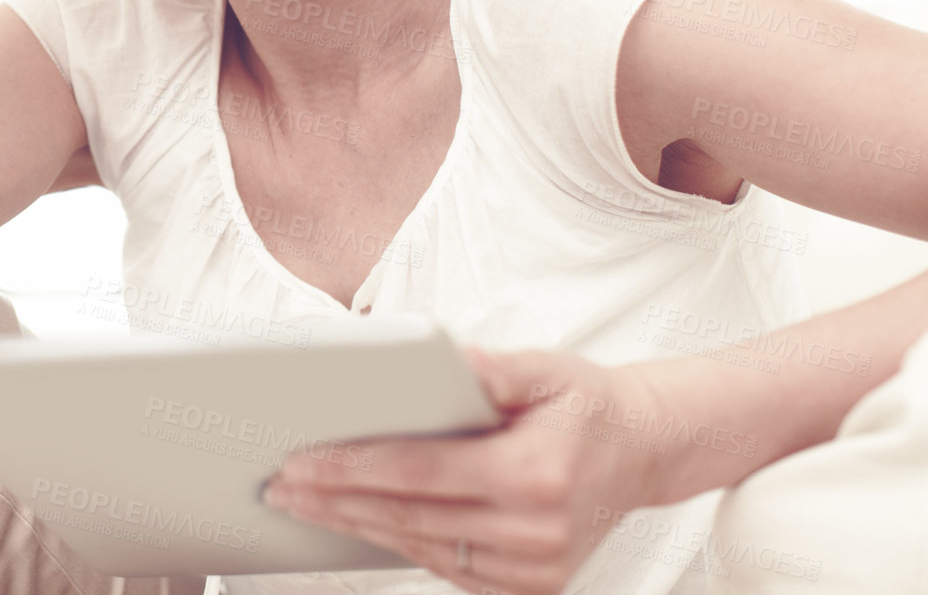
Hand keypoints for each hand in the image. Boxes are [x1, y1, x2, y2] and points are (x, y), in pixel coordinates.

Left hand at [260, 346, 676, 594]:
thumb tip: (437, 355)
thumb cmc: (586, 402)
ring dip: (358, 526)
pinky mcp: (532, 588)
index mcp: (537, 474)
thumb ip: (490, 367)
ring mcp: (536, 570)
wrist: (646, 450)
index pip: (421, 473)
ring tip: (306, 504)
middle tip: (280, 486)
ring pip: (423, 548)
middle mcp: (536, 532)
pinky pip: (449, 567)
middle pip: (411, 517)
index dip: (353, 469)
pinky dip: (401, 541)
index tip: (301, 462)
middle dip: (337, 501)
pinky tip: (361, 520)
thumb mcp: (544, 368)